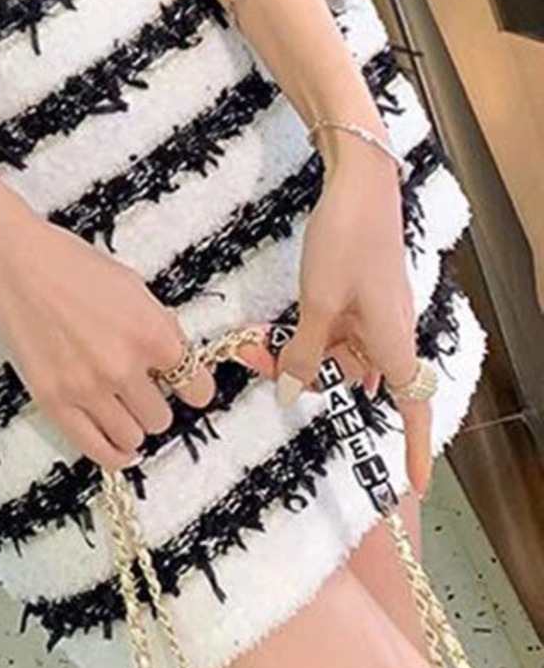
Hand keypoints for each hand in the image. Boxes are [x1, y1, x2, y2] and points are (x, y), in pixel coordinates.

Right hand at [0, 212, 217, 470]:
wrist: (13, 263)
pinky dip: (113, 453)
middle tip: (138, 386)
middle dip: (153, 402)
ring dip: (131, 423)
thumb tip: (175, 361)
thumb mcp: (133, 287)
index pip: (197, 389)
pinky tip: (118, 446)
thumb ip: (159, 328)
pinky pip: (97, 450)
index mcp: (152, 333)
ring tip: (119, 405)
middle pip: (162, 418)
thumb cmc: (71, 264)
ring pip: (133, 437)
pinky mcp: (54, 402)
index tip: (184, 386)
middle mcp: (124, 367)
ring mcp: (88, 388)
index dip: (192, 388)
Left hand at [272, 148, 431, 495]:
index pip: (414, 407)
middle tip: (257, 364)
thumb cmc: (346, 241)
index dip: (413, 447)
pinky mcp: (362, 293)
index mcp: (394, 342)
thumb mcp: (317, 303)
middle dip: (309, 378)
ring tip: (253, 343)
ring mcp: (377, 312)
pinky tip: (273, 327)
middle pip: (356, 377)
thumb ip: (305, 353)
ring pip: (340, 351)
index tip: (414, 485)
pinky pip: (337, 328)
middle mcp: (392, 332)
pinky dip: (309, 331)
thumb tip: (293, 395)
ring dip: (301, 352)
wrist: (360, 183)